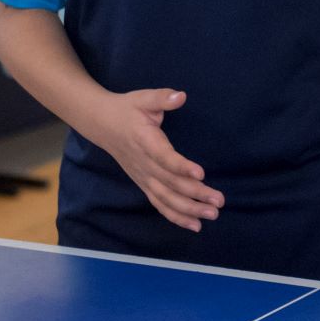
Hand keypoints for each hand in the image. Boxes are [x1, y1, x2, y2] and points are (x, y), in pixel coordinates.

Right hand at [85, 88, 223, 231]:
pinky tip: (195, 224)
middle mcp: (144, 164)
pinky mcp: (143, 184)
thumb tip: (180, 96)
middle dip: (195, 194)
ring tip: (211, 215)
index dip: (181, 167)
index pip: (164, 157)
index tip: (201, 173)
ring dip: (189, 210)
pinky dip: (176, 216)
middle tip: (218, 201)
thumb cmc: (127, 109)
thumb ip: (162, 98)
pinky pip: (159, 203)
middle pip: (170, 183)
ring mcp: (143, 177)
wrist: (102, 124)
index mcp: (145, 142)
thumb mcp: (143, 98)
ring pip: (165, 198)